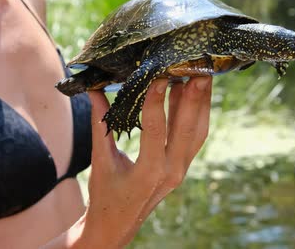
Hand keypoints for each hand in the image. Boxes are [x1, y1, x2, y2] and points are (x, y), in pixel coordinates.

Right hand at [80, 76, 211, 247]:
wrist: (117, 226)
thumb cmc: (105, 195)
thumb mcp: (100, 161)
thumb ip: (100, 124)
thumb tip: (92, 89)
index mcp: (148, 173)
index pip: (156, 132)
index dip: (157, 103)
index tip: (160, 77)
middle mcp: (171, 172)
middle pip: (189, 130)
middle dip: (194, 98)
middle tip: (198, 68)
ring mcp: (182, 170)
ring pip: (198, 132)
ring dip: (201, 103)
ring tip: (202, 73)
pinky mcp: (184, 165)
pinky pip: (196, 136)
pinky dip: (196, 113)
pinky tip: (193, 91)